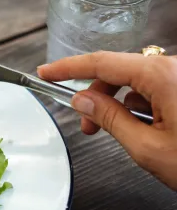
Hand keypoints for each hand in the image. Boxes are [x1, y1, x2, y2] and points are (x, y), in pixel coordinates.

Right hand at [38, 51, 176, 189]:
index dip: (68, 68)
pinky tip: (147, 131)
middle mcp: (176, 68)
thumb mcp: (147, 146)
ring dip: (121, 104)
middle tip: (84, 128)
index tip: (46, 72)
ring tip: (120, 135)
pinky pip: (160, 87)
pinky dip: (144, 105)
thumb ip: (109, 119)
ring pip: (139, 81)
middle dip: (96, 96)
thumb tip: (83, 102)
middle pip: (120, 71)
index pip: (101, 63)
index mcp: (161, 75)